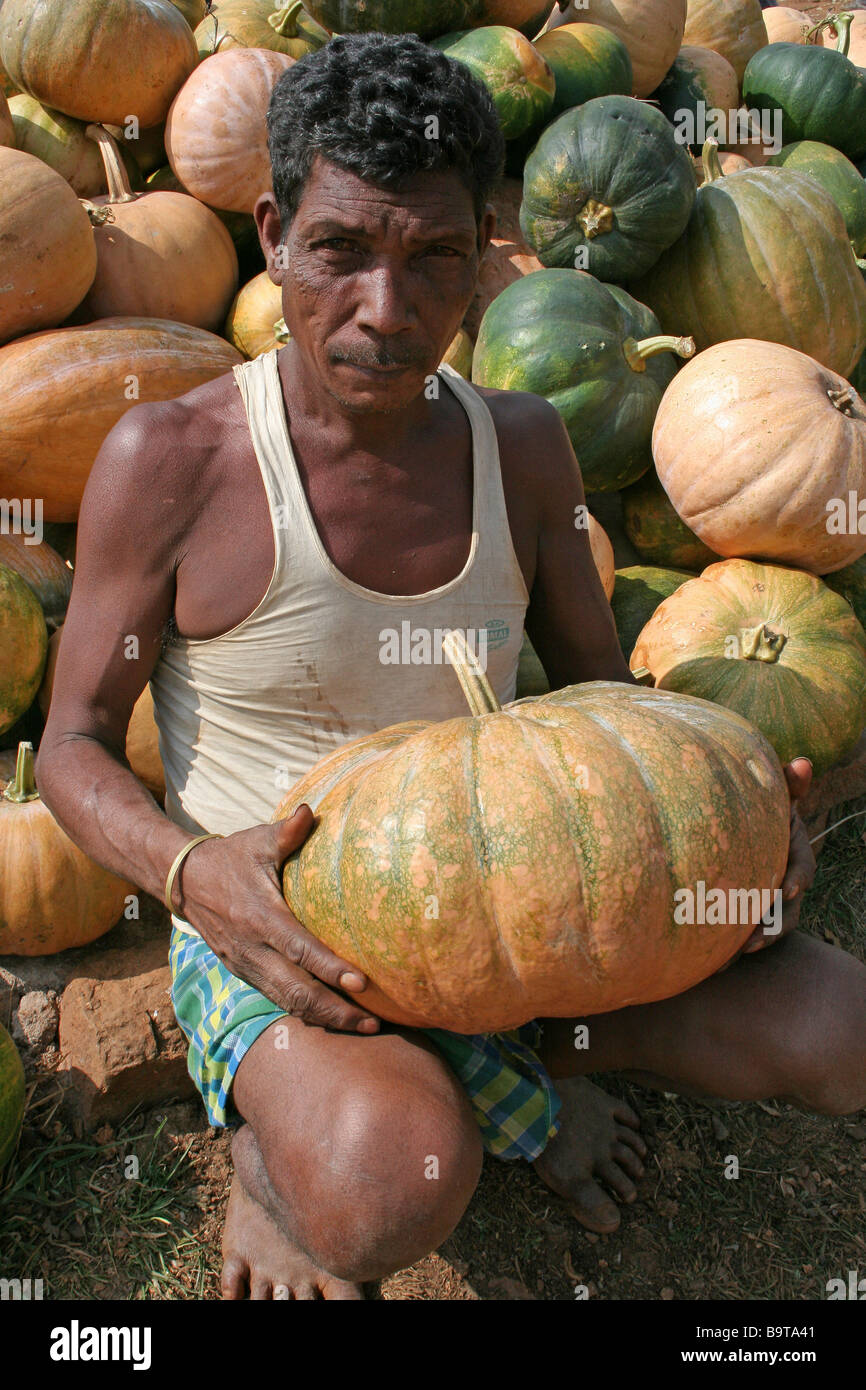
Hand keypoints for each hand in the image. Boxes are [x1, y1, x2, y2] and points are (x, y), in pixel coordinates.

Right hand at [175, 805, 379, 1033]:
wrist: (183, 881)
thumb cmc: (229, 857)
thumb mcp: (256, 840)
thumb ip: (287, 832)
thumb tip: (311, 812)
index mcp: (261, 917)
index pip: (300, 949)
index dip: (330, 969)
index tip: (362, 983)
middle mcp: (252, 948)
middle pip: (296, 991)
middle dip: (334, 1012)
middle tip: (372, 1024)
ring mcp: (246, 965)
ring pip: (286, 1003)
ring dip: (324, 1019)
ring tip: (362, 1028)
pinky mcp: (243, 972)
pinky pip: (276, 999)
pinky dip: (305, 1012)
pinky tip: (333, 1017)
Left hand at [740, 757, 815, 954]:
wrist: (734, 835)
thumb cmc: (756, 811)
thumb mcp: (772, 796)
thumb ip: (787, 783)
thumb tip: (803, 762)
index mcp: (793, 855)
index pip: (802, 870)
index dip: (797, 880)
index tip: (788, 889)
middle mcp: (786, 885)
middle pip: (786, 912)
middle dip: (772, 927)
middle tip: (754, 939)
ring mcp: (770, 906)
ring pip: (767, 931)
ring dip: (752, 943)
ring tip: (734, 955)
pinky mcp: (749, 919)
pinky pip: (743, 939)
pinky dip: (728, 951)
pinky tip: (709, 962)